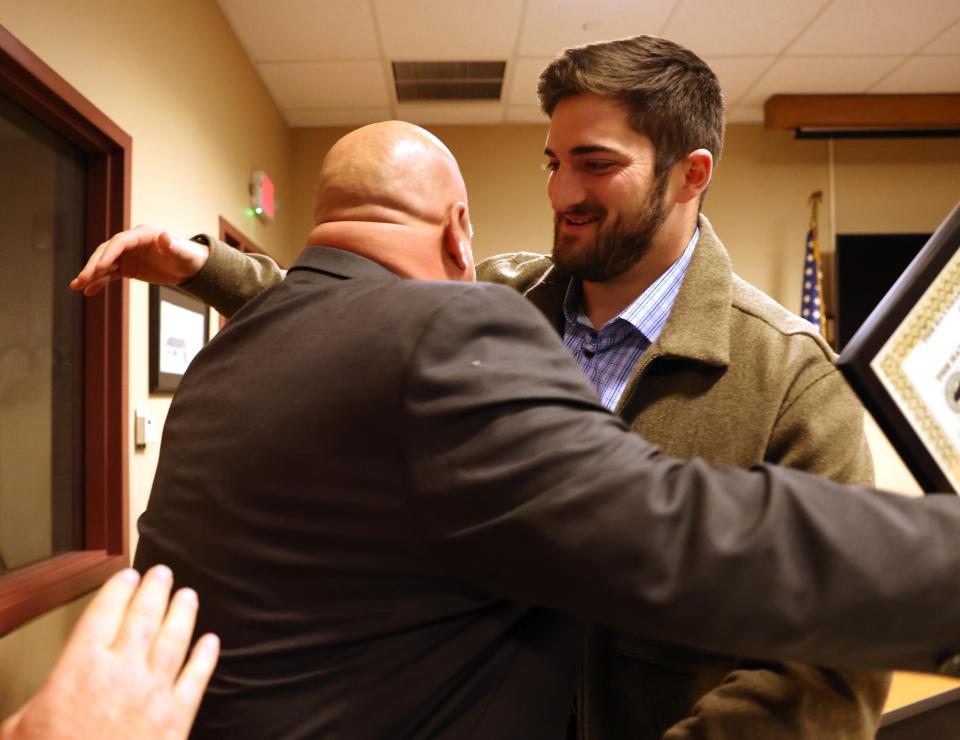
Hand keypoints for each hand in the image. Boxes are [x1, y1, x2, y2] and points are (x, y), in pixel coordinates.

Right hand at [1, 566, 218, 739]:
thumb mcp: (20, 730)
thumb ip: (34, 709)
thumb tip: (38, 705)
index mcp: (80, 668)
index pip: (103, 613)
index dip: (118, 590)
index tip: (127, 575)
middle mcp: (121, 671)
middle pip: (143, 617)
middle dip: (155, 591)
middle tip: (163, 573)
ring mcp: (153, 693)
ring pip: (175, 640)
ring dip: (183, 614)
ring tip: (187, 596)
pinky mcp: (177, 718)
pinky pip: (197, 679)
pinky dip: (205, 657)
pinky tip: (211, 642)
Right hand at [70, 225, 209, 295]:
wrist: (190, 266)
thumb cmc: (188, 256)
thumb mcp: (183, 253)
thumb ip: (174, 246)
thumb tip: (166, 236)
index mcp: (142, 234)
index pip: (119, 242)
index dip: (108, 254)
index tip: (98, 268)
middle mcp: (131, 243)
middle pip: (106, 252)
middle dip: (93, 265)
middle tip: (81, 279)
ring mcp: (127, 255)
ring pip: (104, 264)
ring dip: (90, 274)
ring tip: (76, 286)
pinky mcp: (127, 267)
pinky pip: (110, 274)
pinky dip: (99, 282)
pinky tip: (88, 292)